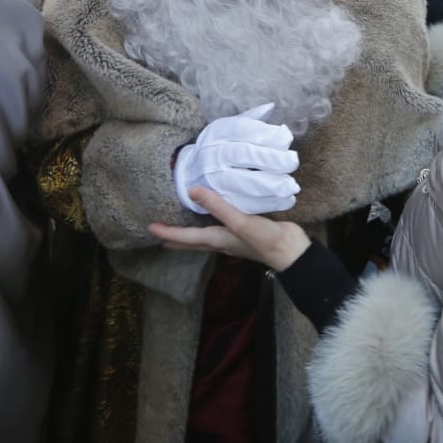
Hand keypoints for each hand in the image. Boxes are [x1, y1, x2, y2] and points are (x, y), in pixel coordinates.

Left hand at [149, 187, 311, 270]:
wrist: (292, 252)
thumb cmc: (265, 240)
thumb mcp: (240, 222)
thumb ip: (218, 206)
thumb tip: (192, 191)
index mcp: (217, 239)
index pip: (186, 236)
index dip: (168, 232)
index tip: (150, 228)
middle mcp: (221, 242)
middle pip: (192, 242)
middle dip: (176, 239)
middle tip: (159, 236)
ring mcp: (233, 239)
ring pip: (204, 238)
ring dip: (190, 236)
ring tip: (179, 232)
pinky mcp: (245, 233)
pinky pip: (219, 230)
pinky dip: (209, 227)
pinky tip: (214, 221)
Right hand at [174, 103, 299, 214]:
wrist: (189, 171)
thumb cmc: (218, 146)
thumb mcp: (227, 128)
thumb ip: (250, 119)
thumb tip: (271, 107)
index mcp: (218, 133)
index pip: (243, 131)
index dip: (267, 135)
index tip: (286, 139)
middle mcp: (214, 154)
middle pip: (245, 156)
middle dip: (271, 160)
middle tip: (293, 162)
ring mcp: (215, 178)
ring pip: (245, 183)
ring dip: (271, 185)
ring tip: (291, 186)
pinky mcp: (220, 199)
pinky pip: (245, 203)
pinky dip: (267, 203)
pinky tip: (285, 200)